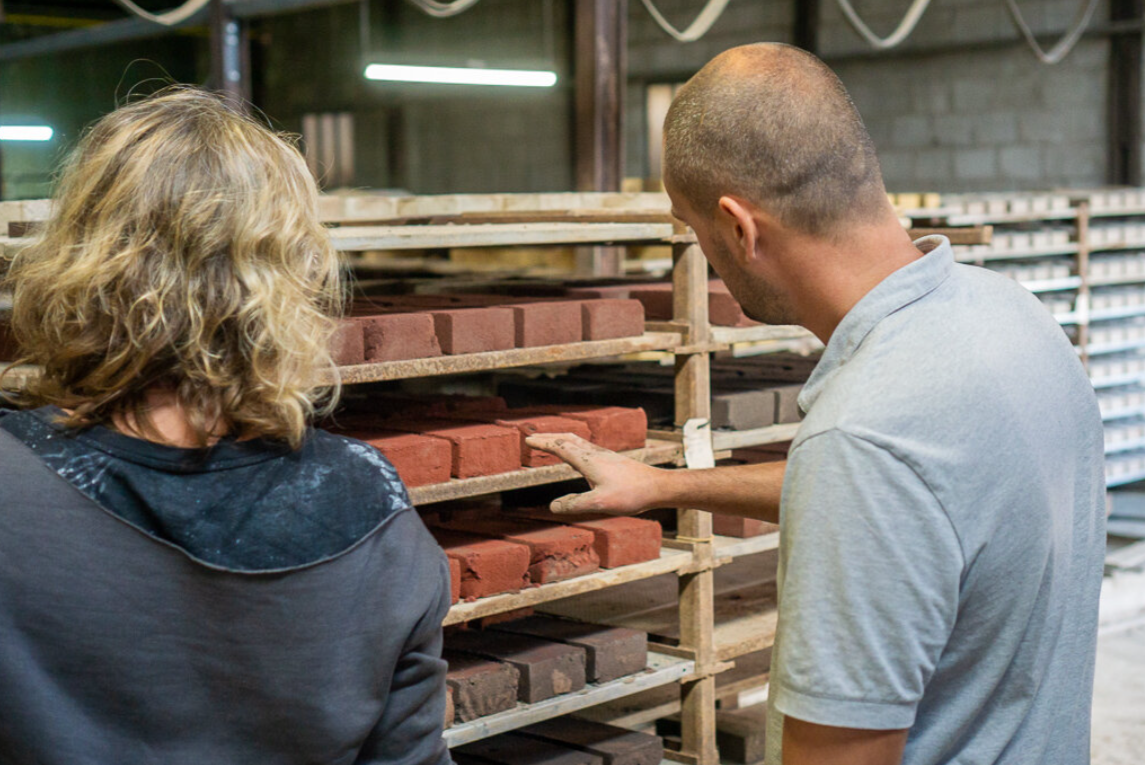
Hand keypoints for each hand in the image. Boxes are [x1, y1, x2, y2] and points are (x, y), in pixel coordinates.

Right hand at [524, 433, 665, 514]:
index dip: (543, 443)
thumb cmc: (631, 495)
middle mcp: (595, 453)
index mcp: (588, 460)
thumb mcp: (600, 504)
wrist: (657, 487)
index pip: (560, 447)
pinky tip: (577, 454)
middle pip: (567, 439)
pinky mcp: (612, 461)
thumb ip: (575, 504)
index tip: (528, 440)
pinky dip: (573, 445)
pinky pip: (586, 447)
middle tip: (533, 438)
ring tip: (551, 441)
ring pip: (578, 441)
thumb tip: (553, 506)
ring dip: (561, 439)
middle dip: (549, 437)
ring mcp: (604, 455)